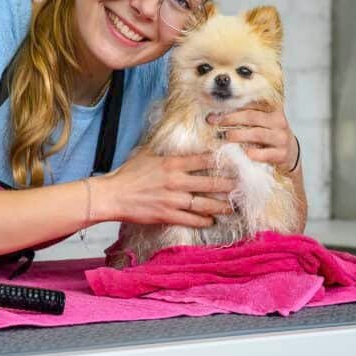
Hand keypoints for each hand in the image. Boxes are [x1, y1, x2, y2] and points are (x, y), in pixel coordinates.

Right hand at [95, 147, 236, 227]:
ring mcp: (173, 200)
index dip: (221, 161)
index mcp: (172, 163)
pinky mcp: (167, 215)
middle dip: (228, 185)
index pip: (203, 160)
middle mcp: (176, 181)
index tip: (235, 161)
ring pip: (204, 203)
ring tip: (232, 206)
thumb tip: (173, 135)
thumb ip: (163, 147)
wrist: (114, 195)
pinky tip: (211, 220)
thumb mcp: (146, 154)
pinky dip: (203, 220)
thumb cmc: (129, 173)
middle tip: (241, 186)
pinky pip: (191, 219)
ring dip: (220, 205)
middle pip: (209, 183)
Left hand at [208, 104, 299, 172]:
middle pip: (251, 117)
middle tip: (215, 124)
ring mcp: (281, 138)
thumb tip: (215, 115)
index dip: (230, 108)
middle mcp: (279, 122)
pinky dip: (254, 154)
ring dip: (238, 135)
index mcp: (272, 110)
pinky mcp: (282, 154)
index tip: (213, 115)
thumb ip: (246, 116)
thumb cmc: (268, 136)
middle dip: (230, 119)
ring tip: (226, 137)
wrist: (289, 154)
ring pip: (257, 134)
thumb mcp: (262, 122)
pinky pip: (266, 153)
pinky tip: (244, 154)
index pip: (250, 105)